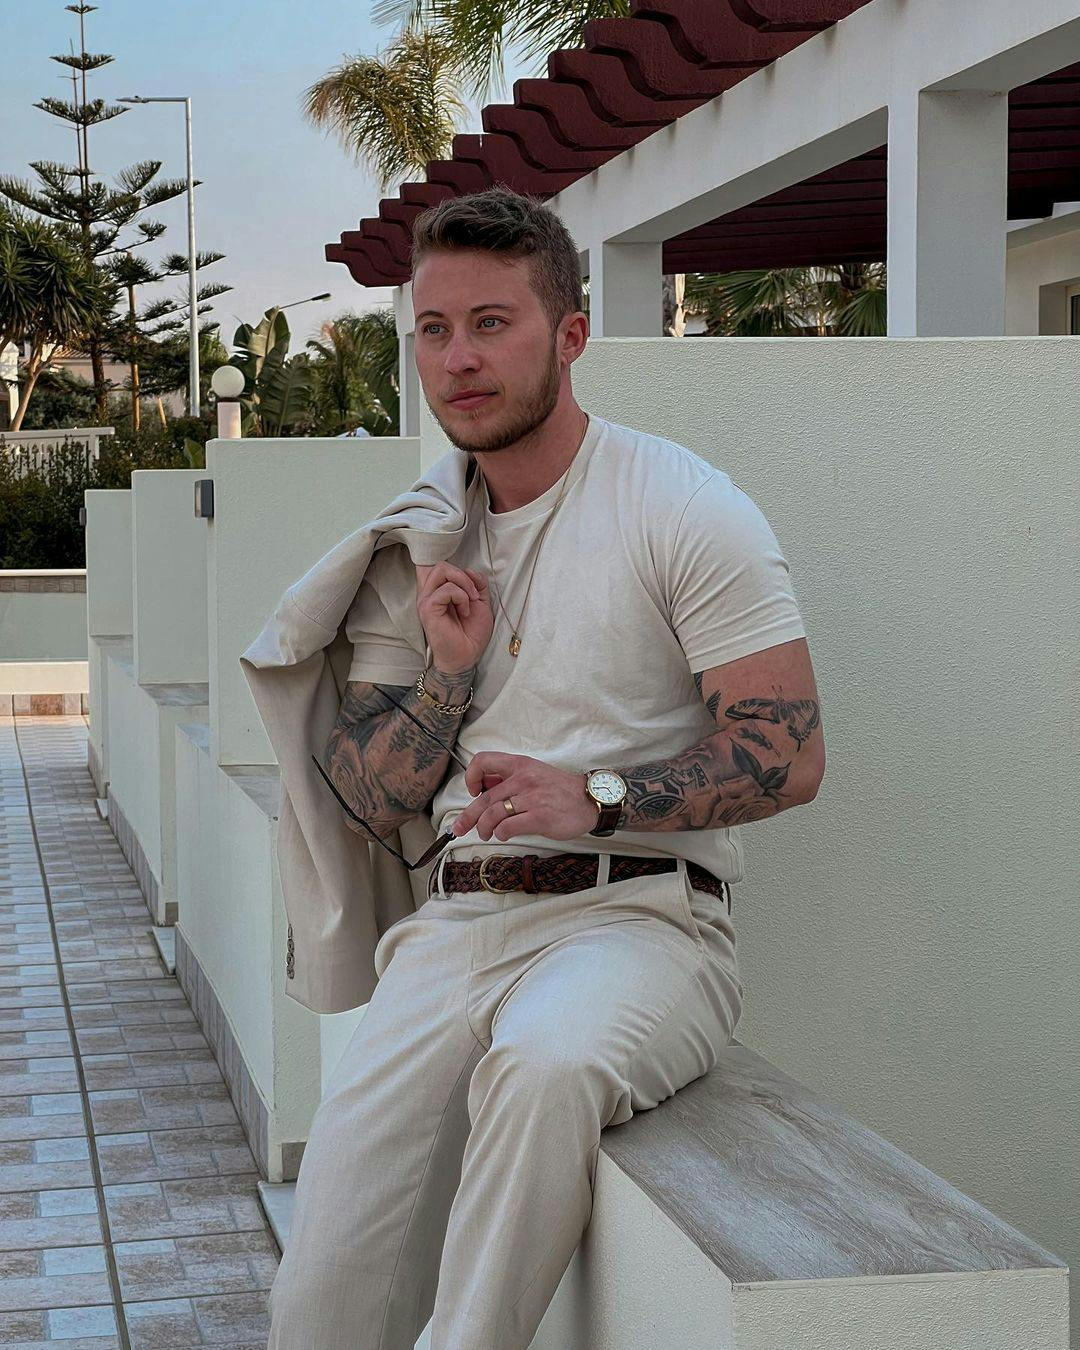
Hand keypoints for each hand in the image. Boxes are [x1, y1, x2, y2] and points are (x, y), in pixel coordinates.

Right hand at [415, 561, 492, 674]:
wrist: (467, 656)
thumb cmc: (471, 634)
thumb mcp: (481, 603)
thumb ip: (477, 584)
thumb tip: (471, 571)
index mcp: (439, 591)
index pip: (440, 567)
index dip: (456, 568)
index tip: (471, 583)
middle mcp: (429, 594)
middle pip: (441, 565)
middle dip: (463, 575)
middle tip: (474, 594)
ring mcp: (426, 600)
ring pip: (441, 570)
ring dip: (463, 584)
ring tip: (470, 602)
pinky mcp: (428, 609)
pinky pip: (446, 589)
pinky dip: (461, 596)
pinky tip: (465, 611)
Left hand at [451, 752, 598, 841]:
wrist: (589, 799)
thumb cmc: (560, 789)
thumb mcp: (534, 772)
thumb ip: (510, 778)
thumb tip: (483, 786)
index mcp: (520, 765)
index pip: (483, 760)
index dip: (471, 776)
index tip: (473, 791)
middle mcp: (523, 778)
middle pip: (484, 798)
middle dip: (467, 817)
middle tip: (459, 828)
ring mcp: (531, 798)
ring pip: (492, 814)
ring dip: (484, 828)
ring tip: (486, 834)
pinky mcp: (539, 817)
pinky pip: (508, 827)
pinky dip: (501, 834)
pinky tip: (504, 835)